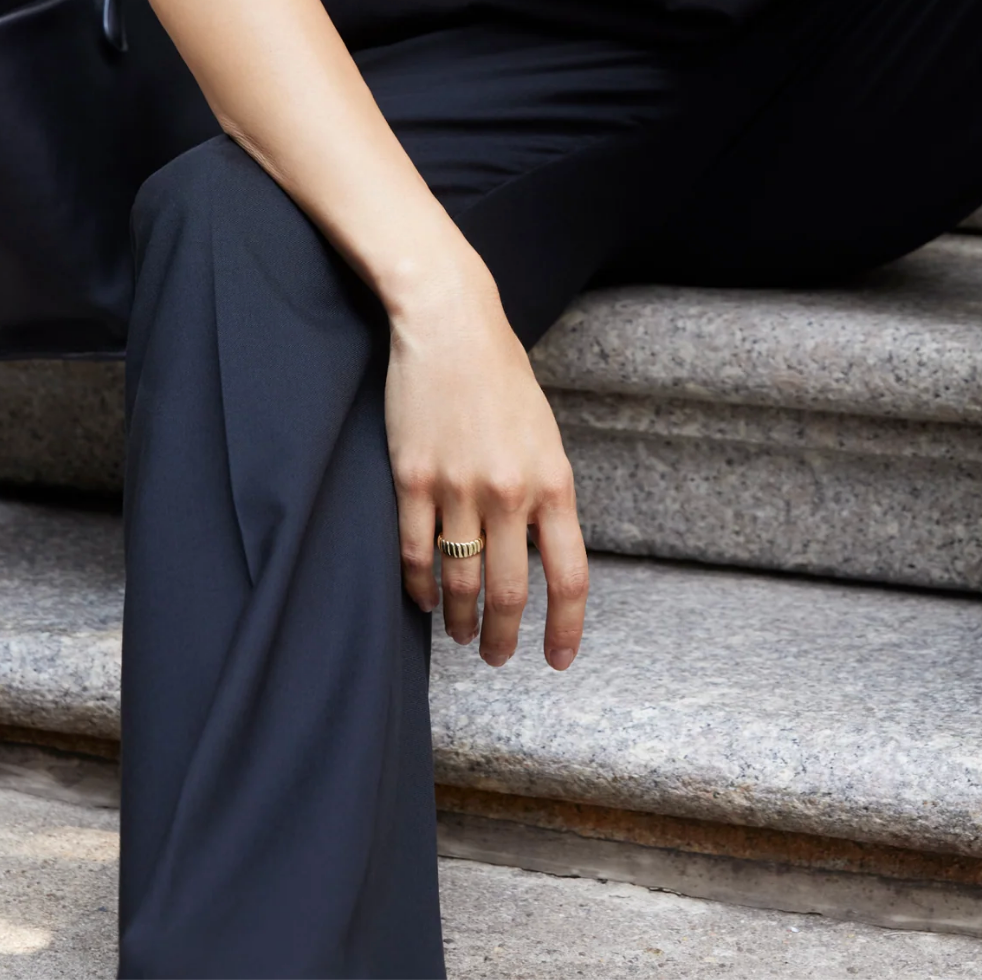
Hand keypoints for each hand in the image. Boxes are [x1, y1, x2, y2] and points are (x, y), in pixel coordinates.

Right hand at [384, 256, 587, 670]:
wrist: (451, 323)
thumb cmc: (501, 376)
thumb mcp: (544, 437)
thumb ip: (544, 495)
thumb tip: (539, 553)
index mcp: (554, 482)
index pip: (569, 577)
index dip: (565, 628)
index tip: (558, 659)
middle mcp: (509, 492)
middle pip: (510, 592)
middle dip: (504, 637)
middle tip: (498, 657)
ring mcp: (458, 487)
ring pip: (460, 582)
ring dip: (461, 620)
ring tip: (462, 635)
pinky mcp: (412, 478)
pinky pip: (416, 552)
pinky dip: (419, 587)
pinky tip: (422, 600)